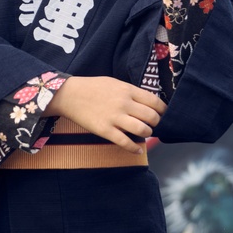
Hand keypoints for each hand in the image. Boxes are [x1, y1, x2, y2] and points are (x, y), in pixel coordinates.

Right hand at [46, 76, 166, 153]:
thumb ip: (132, 92)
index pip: (155, 102)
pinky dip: (135, 148)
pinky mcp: (105, 131)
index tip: (162, 114)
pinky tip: (138, 149)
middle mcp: (124, 104)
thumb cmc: (93, 87)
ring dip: (147, 134)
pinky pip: (125, 143)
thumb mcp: (116, 83)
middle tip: (153, 124)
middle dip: (157, 123)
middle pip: (152, 117)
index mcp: (128, 90)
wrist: (70, 95)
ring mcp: (115, 118)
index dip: (163, 110)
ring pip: (142, 130)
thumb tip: (148, 102)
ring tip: (144, 133)